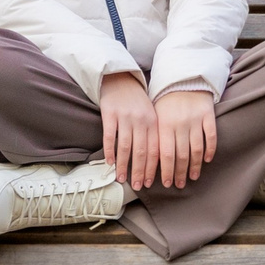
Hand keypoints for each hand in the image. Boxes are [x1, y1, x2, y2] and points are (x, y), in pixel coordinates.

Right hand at [99, 72, 159, 191]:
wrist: (120, 78)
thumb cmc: (136, 101)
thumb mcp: (150, 115)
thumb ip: (152, 134)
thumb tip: (153, 162)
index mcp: (153, 122)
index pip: (155, 149)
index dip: (152, 168)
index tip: (149, 183)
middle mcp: (141, 120)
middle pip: (141, 151)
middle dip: (139, 171)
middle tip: (137, 186)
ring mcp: (125, 117)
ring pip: (125, 146)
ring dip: (123, 165)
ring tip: (121, 178)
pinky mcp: (110, 113)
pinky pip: (109, 136)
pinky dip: (109, 151)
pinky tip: (109, 162)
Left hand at [151, 87, 217, 188]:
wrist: (184, 78)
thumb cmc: (166, 100)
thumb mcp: (155, 115)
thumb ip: (153, 135)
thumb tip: (145, 160)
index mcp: (164, 124)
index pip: (164, 154)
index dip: (166, 171)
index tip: (166, 184)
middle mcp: (180, 124)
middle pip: (181, 155)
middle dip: (180, 173)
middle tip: (179, 185)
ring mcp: (195, 120)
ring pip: (196, 150)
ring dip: (195, 166)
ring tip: (192, 177)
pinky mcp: (208, 116)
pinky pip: (211, 137)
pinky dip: (210, 150)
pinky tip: (206, 160)